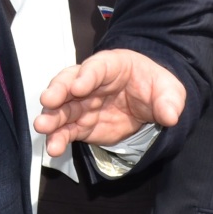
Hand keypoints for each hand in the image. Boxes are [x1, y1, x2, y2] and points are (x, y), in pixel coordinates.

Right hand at [33, 49, 184, 157]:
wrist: (147, 101)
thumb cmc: (153, 86)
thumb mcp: (169, 89)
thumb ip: (169, 101)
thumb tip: (170, 116)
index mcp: (112, 66)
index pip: (96, 67)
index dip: (86, 75)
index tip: (78, 87)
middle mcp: (90, 82)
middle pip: (69, 83)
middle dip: (58, 91)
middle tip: (48, 101)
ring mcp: (83, 104)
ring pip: (62, 108)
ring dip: (52, 117)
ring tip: (42, 127)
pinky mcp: (82, 125)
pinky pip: (67, 130)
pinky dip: (59, 138)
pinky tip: (53, 147)